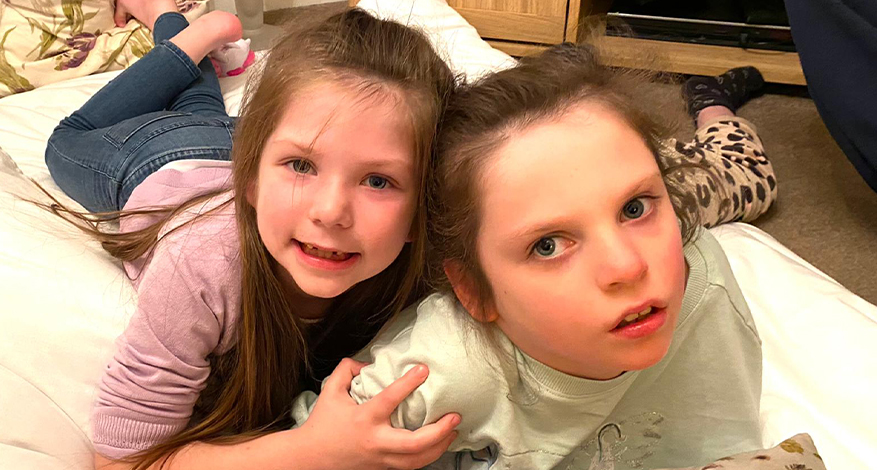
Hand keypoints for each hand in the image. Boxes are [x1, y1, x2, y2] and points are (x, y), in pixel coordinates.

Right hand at [299, 358, 459, 469]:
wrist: (310, 459)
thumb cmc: (322, 423)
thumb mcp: (330, 391)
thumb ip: (347, 370)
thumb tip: (367, 362)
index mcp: (363, 419)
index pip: (390, 400)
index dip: (408, 384)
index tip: (424, 369)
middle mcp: (375, 441)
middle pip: (414, 443)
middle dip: (439, 431)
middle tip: (455, 416)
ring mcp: (381, 459)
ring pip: (417, 461)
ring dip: (440, 446)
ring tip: (454, 431)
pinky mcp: (382, 468)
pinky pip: (410, 466)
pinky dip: (428, 457)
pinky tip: (439, 445)